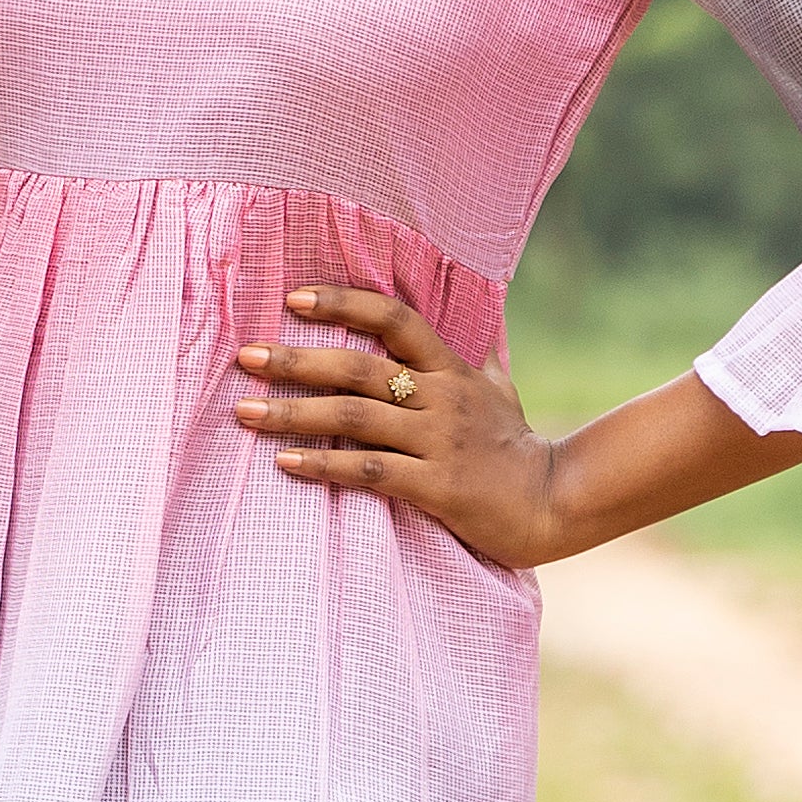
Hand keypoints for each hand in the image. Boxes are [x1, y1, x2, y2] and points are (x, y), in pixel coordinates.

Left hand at [231, 278, 566, 566]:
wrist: (556, 502)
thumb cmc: (518, 449)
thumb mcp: (502, 392)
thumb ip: (481, 365)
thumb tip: (480, 340)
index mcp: (452, 370)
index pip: (394, 318)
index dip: (343, 303)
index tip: (292, 299)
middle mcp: (442, 398)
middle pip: (358, 367)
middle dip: (297, 361)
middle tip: (245, 357)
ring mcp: (439, 441)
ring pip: (355, 418)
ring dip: (294, 413)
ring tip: (245, 411)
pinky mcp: (437, 486)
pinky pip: (369, 471)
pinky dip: (322, 465)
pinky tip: (284, 462)